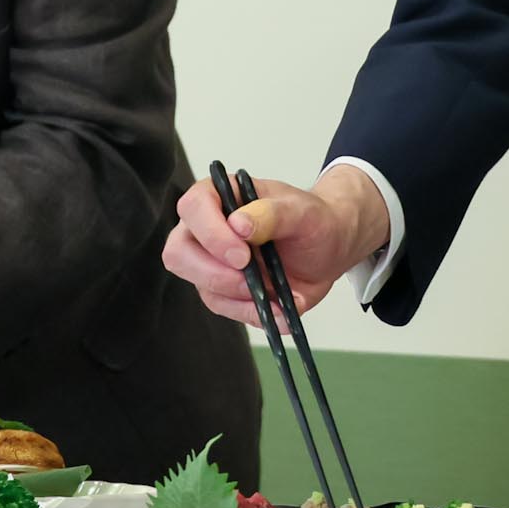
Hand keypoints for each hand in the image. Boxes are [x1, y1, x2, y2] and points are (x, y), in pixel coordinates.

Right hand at [160, 165, 387, 327]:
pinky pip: (226, 307)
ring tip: (277, 296)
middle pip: (179, 253)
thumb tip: (239, 224)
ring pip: (202, 287)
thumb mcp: (303, 211)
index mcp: (221, 195)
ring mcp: (212, 262)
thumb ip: (273, 213)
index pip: (193, 207)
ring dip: (239, 298)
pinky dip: (252, 312)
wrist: (329, 248)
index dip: (210, 233)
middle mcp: (207, 228)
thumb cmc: (313, 220)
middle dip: (214, 273)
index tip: (242, 254)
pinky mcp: (224, 290)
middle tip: (253, 280)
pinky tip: (279, 309)